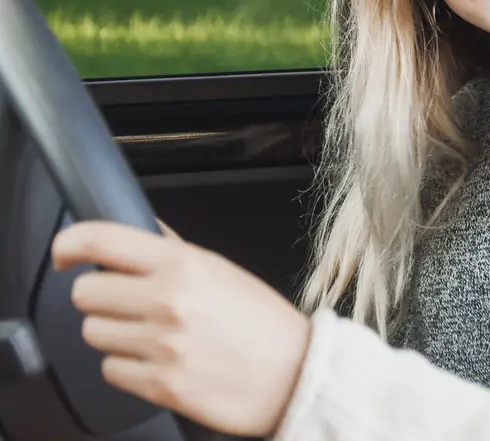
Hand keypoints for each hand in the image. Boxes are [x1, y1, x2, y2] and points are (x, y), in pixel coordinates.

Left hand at [50, 221, 311, 436]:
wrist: (295, 374)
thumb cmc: (264, 323)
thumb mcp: (223, 271)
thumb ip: (175, 252)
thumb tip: (138, 232)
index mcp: (184, 265)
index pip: (103, 240)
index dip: (70, 243)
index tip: (66, 252)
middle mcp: (168, 301)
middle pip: (85, 293)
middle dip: (102, 297)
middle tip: (127, 303)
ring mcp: (161, 346)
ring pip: (93, 333)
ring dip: (114, 334)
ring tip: (151, 335)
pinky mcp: (159, 385)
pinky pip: (110, 370)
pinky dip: (128, 367)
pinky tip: (158, 361)